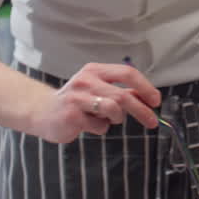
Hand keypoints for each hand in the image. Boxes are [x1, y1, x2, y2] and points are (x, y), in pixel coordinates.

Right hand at [28, 62, 161, 143]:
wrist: (42, 111)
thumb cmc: (76, 101)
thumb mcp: (99, 90)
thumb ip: (122, 92)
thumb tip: (149, 98)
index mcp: (95, 70)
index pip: (127, 73)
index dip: (145, 87)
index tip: (156, 101)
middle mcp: (86, 80)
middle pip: (123, 95)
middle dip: (142, 110)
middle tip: (153, 121)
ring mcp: (77, 97)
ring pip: (113, 109)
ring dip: (116, 119)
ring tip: (107, 119)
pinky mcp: (71, 115)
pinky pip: (99, 126)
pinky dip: (100, 128)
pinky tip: (88, 125)